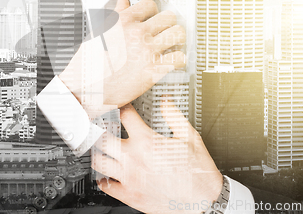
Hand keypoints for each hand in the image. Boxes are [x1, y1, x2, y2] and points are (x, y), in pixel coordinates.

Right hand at [59, 0, 185, 113]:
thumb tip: (124, 2)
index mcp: (123, 21)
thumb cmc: (89, 63)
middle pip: (169, 17)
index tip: (153, 20)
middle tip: (165, 33)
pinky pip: (179, 58)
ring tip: (171, 46)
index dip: (153, 13)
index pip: (150, 5)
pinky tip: (171, 63)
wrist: (85, 89)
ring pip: (179, 34)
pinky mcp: (153, 70)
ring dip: (177, 40)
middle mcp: (136, 33)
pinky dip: (178, 60)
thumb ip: (115, 16)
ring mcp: (146, 51)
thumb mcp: (98, 33)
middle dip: (168, 25)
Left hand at [92, 101, 222, 213]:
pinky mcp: (129, 195)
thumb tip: (165, 101)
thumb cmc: (198, 172)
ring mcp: (128, 177)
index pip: (125, 116)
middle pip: (102, 138)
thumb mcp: (190, 137)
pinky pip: (105, 186)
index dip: (122, 107)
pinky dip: (103, 178)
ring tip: (102, 149)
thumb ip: (174, 115)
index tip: (121, 107)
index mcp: (147, 141)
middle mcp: (133, 158)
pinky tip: (108, 174)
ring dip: (98, 153)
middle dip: (101, 129)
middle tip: (103, 127)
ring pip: (98, 162)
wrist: (204, 201)